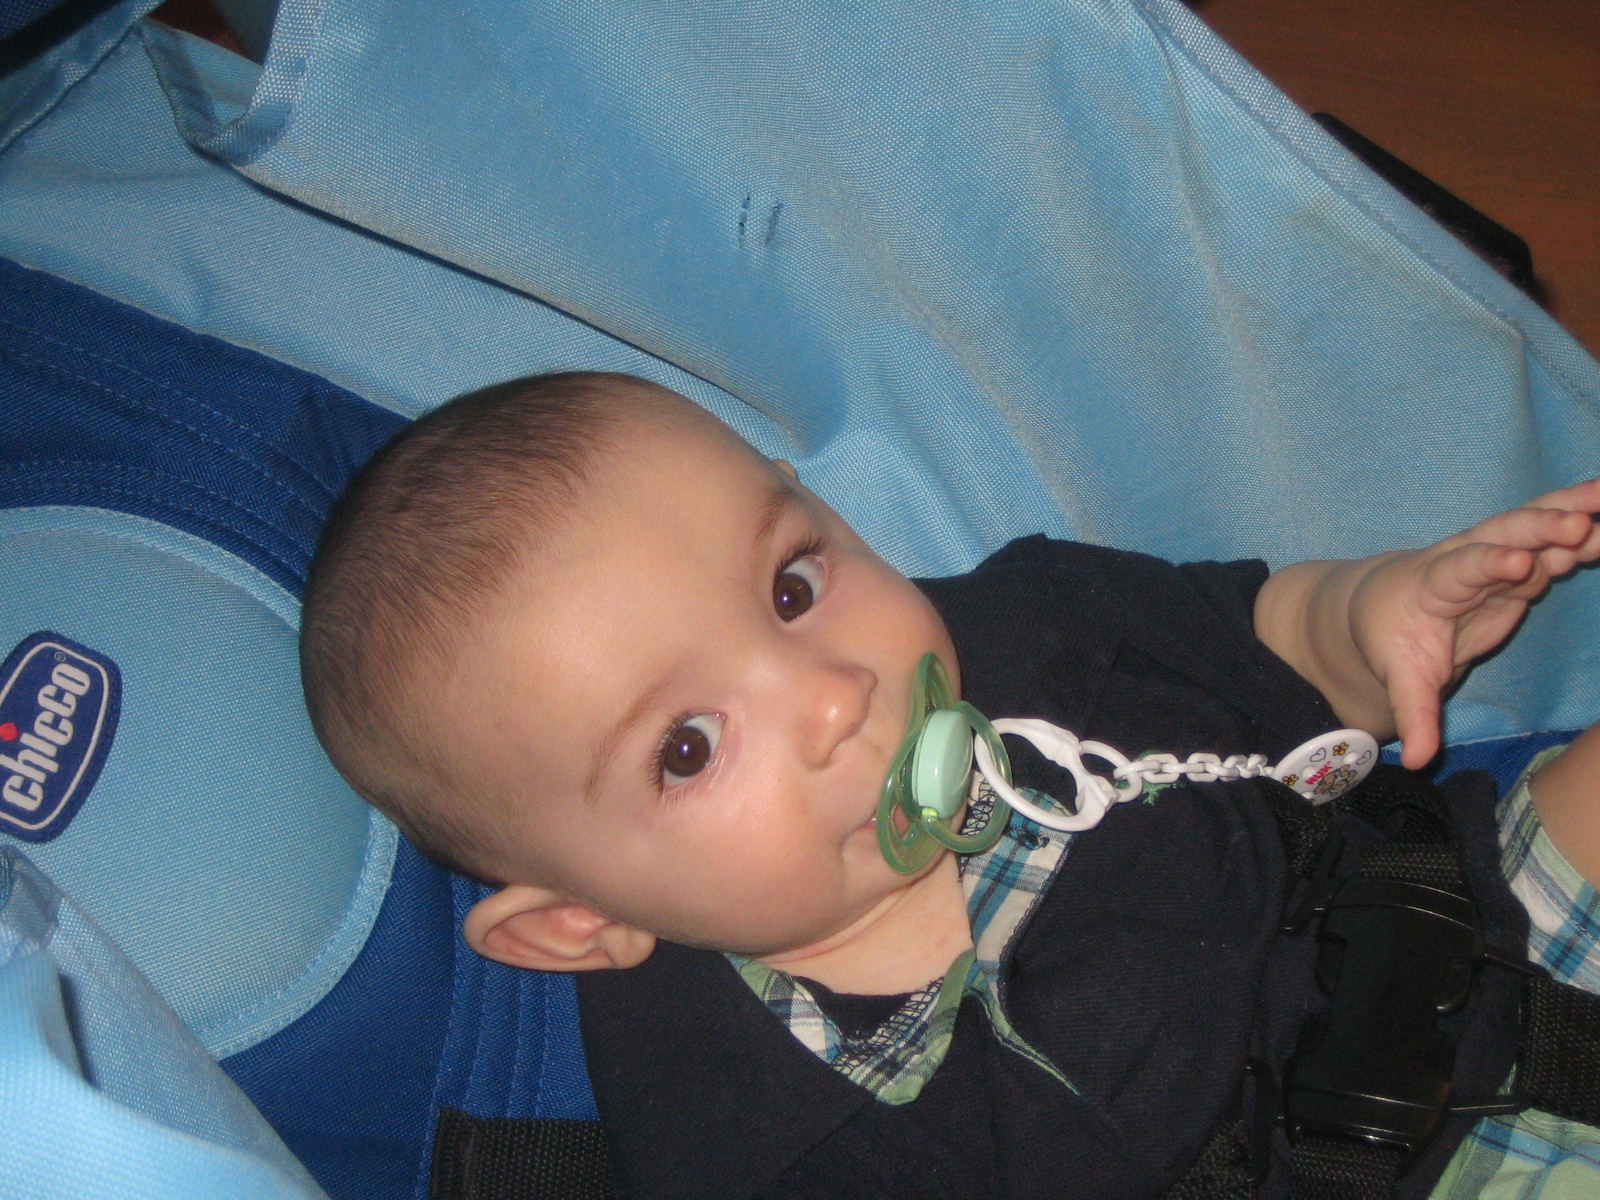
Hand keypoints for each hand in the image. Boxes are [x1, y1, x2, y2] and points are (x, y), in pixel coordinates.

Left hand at [1351, 478, 1599, 767]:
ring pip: (1534, 526)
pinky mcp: (1524, 563)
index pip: (1461, 570)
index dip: (1488, 564)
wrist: (1384, 603)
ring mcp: (1499, 556)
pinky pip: (1556, 540)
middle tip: (1577, 524)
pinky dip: (1586, 526)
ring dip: (1572, 511)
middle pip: (1502, 535)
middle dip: (1539, 527)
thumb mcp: (1401, 679)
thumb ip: (1414, 714)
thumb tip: (1414, 761)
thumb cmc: (1394, 641)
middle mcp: (1466, 558)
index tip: (1517, 562)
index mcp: (1433, 585)